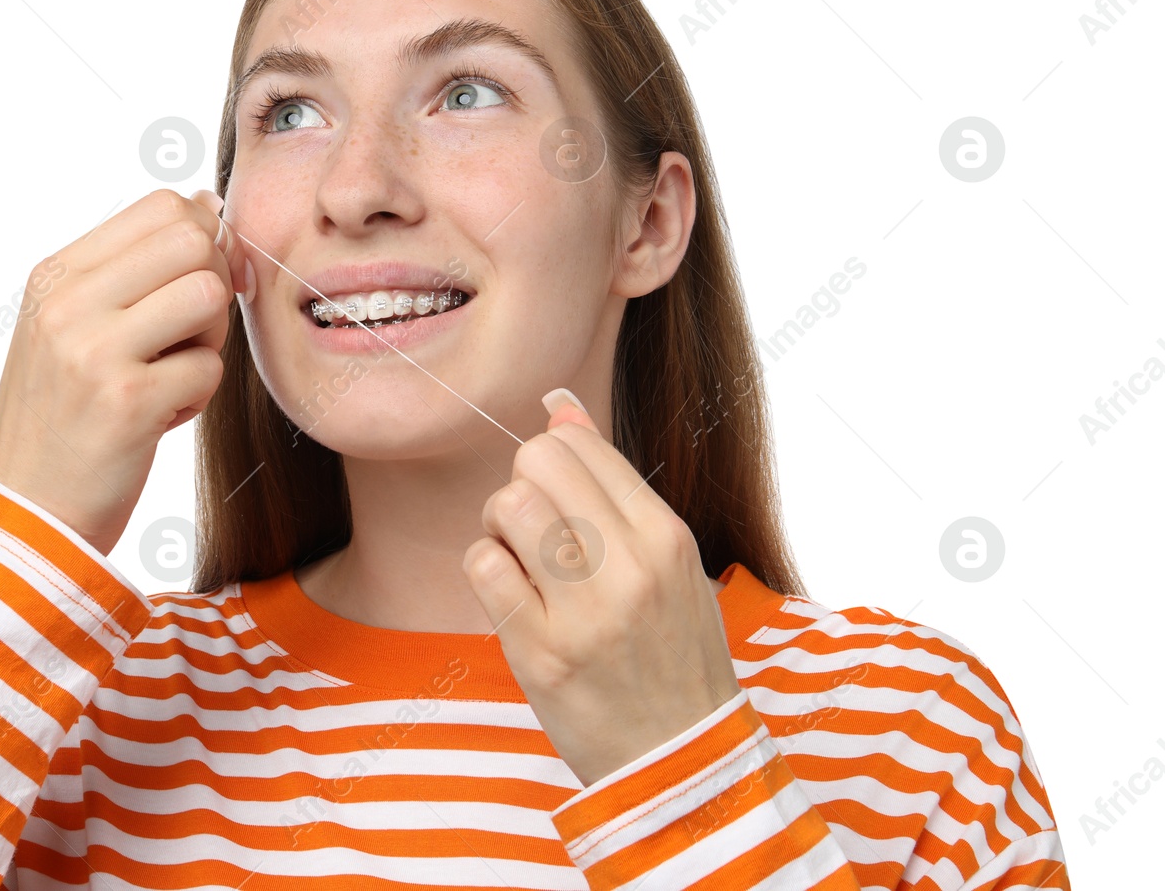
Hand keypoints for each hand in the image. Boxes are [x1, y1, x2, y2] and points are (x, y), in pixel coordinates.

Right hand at [0, 188, 249, 554]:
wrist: (24, 514)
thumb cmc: (62, 417)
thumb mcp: (70, 327)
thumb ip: (130, 269)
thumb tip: (205, 203)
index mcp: (55, 275)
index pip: (162, 206)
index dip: (205, 238)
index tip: (201, 283)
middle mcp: (68, 302)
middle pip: (194, 241)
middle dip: (213, 286)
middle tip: (189, 336)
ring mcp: (94, 350)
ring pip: (208, 296)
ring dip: (209, 341)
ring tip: (172, 374)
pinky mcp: (127, 402)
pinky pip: (210, 368)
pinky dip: (197, 398)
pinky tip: (159, 418)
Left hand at [462, 390, 740, 787]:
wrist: (681, 761)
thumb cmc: (671, 653)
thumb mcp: (666, 561)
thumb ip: (612, 483)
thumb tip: (557, 403)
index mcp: (666, 537)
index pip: (580, 443)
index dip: (551, 455)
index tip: (556, 491)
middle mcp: (630, 567)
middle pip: (537, 462)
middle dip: (521, 483)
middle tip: (533, 526)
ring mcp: (584, 612)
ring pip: (508, 505)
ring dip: (499, 525)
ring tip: (520, 558)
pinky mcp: (540, 654)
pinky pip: (483, 567)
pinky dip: (485, 568)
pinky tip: (510, 594)